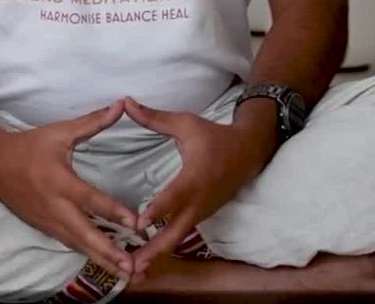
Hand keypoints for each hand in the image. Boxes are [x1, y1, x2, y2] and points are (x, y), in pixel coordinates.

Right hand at [0, 100, 138, 279]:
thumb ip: (93, 122)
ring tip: (126, 273)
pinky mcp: (44, 228)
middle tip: (132, 267)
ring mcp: (48, 222)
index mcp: (60, 182)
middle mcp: (55, 207)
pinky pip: (70, 244)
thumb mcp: (61, 131)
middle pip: (86, 235)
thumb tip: (121, 104)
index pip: (91, 200)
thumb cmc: (30, 145)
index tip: (136, 224)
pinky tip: (104, 262)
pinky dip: (87, 254)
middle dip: (110, 253)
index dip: (114, 212)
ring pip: (78, 245)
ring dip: (102, 259)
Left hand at [123, 96, 278, 278]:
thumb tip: (127, 102)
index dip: (157, 210)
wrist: (247, 152)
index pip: (173, 197)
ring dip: (157, 254)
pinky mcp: (200, 217)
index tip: (138, 224)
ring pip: (177, 238)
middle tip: (131, 267)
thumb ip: (155, 118)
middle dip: (153, 250)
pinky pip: (181, 235)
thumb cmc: (213, 136)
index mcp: (194, 177)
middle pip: (174, 231)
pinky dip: (165, 249)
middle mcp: (198, 201)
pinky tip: (146, 259)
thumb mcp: (185, 123)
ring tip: (133, 272)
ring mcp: (201, 213)